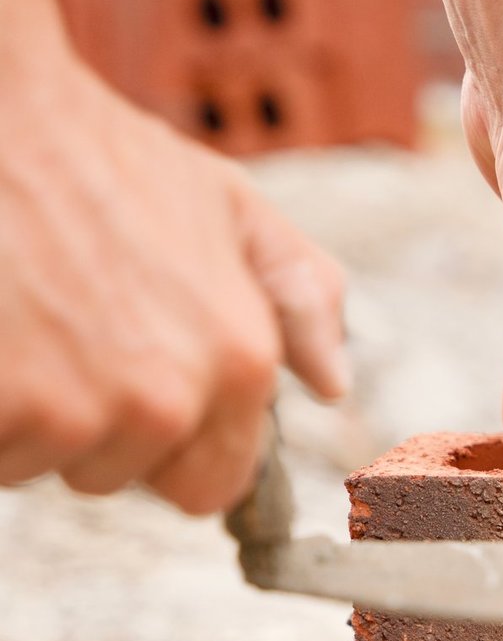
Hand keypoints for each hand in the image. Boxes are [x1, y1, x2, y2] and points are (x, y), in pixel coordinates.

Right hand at [0, 60, 346, 513]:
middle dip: (83, 424)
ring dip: (18, 413)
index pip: (210, 486)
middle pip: (112, 476)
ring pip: (36, 464)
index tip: (130, 395)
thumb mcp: (231, 208)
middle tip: (59, 329)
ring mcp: (75, 410)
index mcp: (237, 363)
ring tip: (19, 320)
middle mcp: (167, 401)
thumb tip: (333, 384)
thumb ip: (299, 298)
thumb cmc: (101, 154)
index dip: (167, 451)